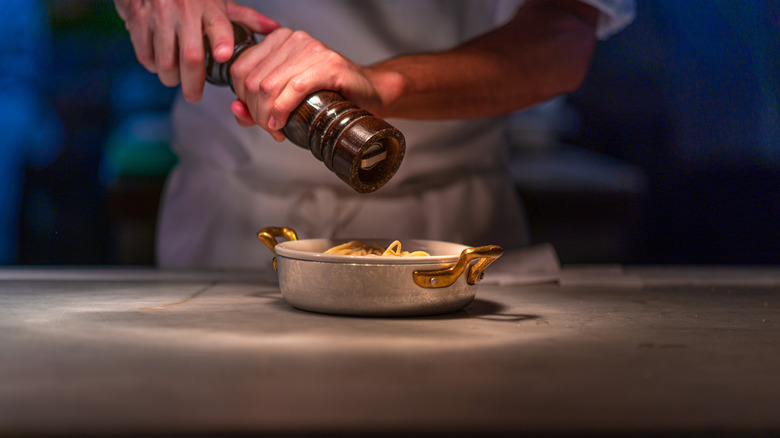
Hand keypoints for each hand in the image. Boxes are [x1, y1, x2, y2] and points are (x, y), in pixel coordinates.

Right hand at [114, 0, 278, 102]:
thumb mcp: (220, 0)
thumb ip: (246, 17)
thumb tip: (274, 29)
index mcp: (208, 5)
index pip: (218, 25)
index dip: (221, 41)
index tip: (224, 56)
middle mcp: (183, 10)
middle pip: (191, 56)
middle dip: (193, 83)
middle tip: (194, 95)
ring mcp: (159, 16)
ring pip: (165, 61)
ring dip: (171, 78)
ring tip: (176, 81)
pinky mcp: (138, 20)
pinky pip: (145, 55)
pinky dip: (153, 67)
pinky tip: (160, 66)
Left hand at [228, 28, 386, 140]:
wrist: (369, 93)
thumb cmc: (330, 94)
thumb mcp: (287, 96)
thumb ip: (258, 102)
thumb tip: (237, 110)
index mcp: (278, 40)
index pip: (240, 69)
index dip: (242, 100)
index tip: (258, 119)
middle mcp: (292, 39)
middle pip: (252, 80)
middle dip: (256, 113)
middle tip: (270, 129)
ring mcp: (311, 49)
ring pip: (268, 86)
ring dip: (268, 116)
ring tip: (277, 130)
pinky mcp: (328, 64)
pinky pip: (293, 88)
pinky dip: (282, 110)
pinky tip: (282, 123)